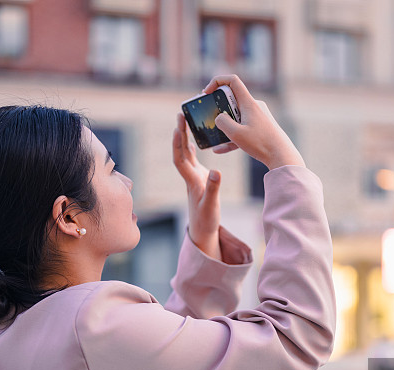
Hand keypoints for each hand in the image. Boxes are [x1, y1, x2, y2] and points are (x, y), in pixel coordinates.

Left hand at [172, 113, 221, 260]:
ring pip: (186, 154)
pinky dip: (191, 148)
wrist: (202, 230)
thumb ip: (214, 188)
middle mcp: (190, 176)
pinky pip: (192, 160)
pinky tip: (191, 140)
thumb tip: (216, 171)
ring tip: (184, 120)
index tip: (177, 129)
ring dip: (184, 137)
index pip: (180, 159)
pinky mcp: (197, 179)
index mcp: (192, 181)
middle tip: (180, 114)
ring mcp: (193, 177)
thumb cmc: (206, 219)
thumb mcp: (212, 205)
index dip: (177, 144)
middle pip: (181, 151)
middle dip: (179, 133)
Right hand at [201, 74, 305, 169]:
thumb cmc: (261, 144)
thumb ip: (222, 122)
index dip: (217, 82)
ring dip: (224, 125)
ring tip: (213, 137)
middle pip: (231, 99)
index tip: (207, 93)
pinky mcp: (259, 128)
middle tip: (208, 117)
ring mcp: (257, 117)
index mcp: (249, 103)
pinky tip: (219, 149)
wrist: (282, 156)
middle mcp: (254, 106)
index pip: (232, 81)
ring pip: (235, 116)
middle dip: (218, 108)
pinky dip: (231, 136)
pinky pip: (241, 128)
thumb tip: (219, 118)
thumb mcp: (236, 134)